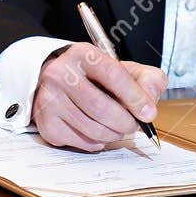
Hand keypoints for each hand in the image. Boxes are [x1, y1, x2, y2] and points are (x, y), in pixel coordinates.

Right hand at [32, 42, 165, 150]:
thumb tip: (149, 101)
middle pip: (101, 108)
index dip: (135, 97)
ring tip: (118, 128)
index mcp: (83, 54)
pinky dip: (98, 142)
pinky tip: (98, 131)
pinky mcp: (46, 123)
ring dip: (114, 134)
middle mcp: (60, 74)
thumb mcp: (126, 69)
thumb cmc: (98, 78)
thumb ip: (148, 79)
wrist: (61, 82)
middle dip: (126, 122)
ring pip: (92, 129)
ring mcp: (49, 99)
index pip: (113, 75)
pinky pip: (81, 142)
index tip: (148, 113)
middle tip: (133, 125)